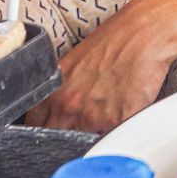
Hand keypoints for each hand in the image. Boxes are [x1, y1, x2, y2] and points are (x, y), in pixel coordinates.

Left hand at [26, 7, 172, 133]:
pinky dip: (115, 135)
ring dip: (91, 136)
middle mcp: (70, 105)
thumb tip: (56, 112)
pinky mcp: (117, 122)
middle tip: (80, 122)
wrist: (141, 34)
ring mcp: (92, 116)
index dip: (41, 129)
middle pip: (56, 137)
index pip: (35, 123)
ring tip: (104, 113)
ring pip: (84, 143)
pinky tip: (120, 113)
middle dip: (65, 135)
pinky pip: (111, 141)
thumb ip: (62, 91)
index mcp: (55, 88)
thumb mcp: (74, 64)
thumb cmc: (112, 42)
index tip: (49, 128)